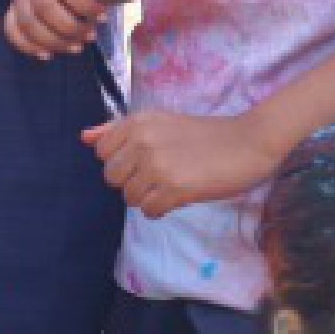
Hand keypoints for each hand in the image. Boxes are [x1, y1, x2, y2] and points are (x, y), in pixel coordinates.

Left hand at [83, 105, 279, 219]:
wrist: (249, 142)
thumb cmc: (204, 135)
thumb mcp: (159, 123)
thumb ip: (118, 130)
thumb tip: (84, 138)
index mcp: (137, 122)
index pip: (102, 153)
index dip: (123, 162)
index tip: (147, 159)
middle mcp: (143, 141)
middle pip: (112, 178)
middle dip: (133, 182)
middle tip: (161, 175)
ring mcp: (158, 165)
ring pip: (129, 198)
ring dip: (149, 197)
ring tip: (173, 184)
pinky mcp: (175, 188)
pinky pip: (149, 211)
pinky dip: (162, 209)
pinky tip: (178, 197)